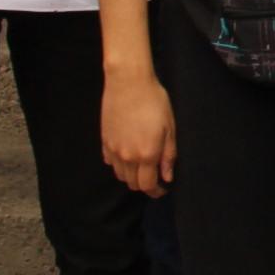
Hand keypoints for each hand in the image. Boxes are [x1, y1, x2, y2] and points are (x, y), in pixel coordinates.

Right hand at [102, 67, 178, 195]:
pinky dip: (119, 165)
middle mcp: (127, 156)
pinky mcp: (104, 140)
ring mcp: (113, 149)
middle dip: (145, 185)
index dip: (156, 191)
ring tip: (142, 166)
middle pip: (132, 184)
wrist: (128, 83)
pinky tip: (128, 155)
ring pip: (120, 175)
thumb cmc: (154, 101)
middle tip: (155, 177)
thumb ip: (168, 155)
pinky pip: (110, 162)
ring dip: (131, 176)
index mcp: (146, 154)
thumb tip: (167, 177)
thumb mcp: (169, 128)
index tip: (163, 189)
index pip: (148, 185)